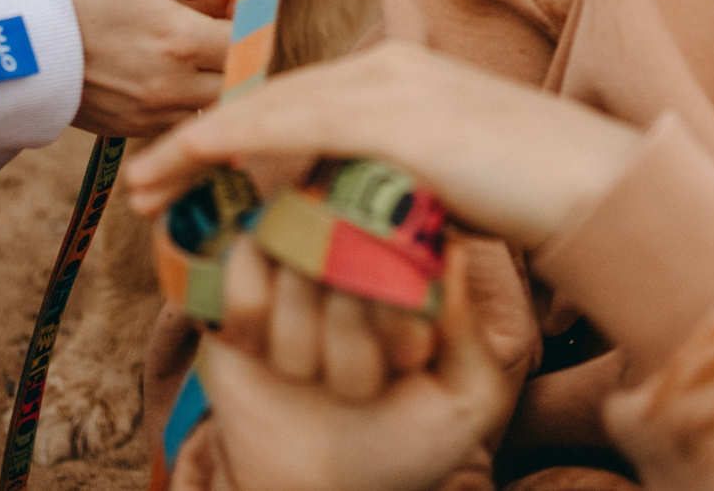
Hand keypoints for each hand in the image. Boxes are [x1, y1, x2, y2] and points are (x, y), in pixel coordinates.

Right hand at [37, 0, 233, 138]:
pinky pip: (171, 121)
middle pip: (232, 80)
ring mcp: (144, 114)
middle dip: (234, 53)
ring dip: (209, 79)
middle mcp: (169, 86)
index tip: (234, 2)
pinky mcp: (121, 129)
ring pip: (205, 105)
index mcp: (178, 40)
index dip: (247, 19)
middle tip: (218, 24)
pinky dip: (179, 100)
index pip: (245, 41)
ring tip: (191, 48)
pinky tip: (161, 72)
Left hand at [125, 43, 643, 248]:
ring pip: (267, 113)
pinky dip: (232, 143)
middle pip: (270, 101)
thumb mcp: (446, 181)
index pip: (297, 102)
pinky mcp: (391, 118)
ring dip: (198, 149)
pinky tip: (192, 162)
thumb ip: (393, 179)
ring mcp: (388, 86)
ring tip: (145, 190)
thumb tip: (349, 212)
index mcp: (401, 72)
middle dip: (200, 143)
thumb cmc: (533, 198)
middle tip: (143, 184)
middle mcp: (387, 66)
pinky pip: (290, 127)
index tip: (184, 173)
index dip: (234, 137)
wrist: (597, 190)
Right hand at [170, 239, 515, 490]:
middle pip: (353, 259)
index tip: (407, 362)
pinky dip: (253, 319)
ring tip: (313, 377)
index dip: (402, 318)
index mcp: (418, 275)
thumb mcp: (465, 401)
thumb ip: (469, 328)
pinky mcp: (244, 276)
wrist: (312, 488)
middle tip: (358, 387)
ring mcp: (300, 259)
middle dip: (352, 343)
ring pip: (297, 269)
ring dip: (301, 343)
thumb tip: (451, 246)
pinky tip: (266, 353)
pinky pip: (244, 266)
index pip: (414, 252)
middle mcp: (361, 255)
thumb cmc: (399, 443)